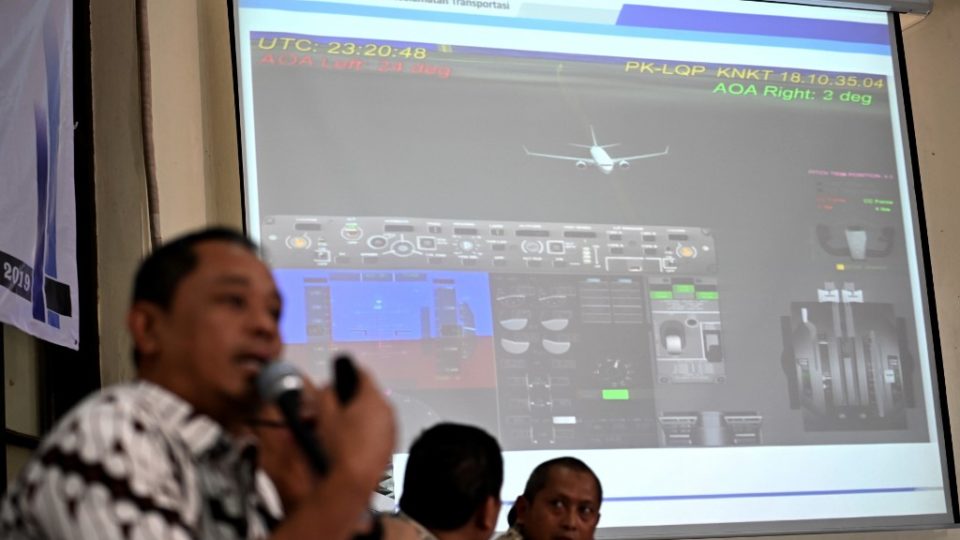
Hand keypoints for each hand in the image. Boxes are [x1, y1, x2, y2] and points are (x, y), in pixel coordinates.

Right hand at [315, 365, 395, 493]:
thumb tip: (328, 389)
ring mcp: (392, 430)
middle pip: (368, 395)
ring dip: (359, 417)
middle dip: (350, 399)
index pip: (362, 373)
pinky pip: (378, 432)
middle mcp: (387, 411)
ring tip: (340, 431)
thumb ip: (326, 394)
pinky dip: (366, 433)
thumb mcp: (324, 415)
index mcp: (372, 398)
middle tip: (333, 408)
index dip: (348, 371)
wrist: (354, 482)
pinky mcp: (391, 446)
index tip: (340, 374)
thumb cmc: (341, 449)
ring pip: (373, 414)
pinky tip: (350, 445)